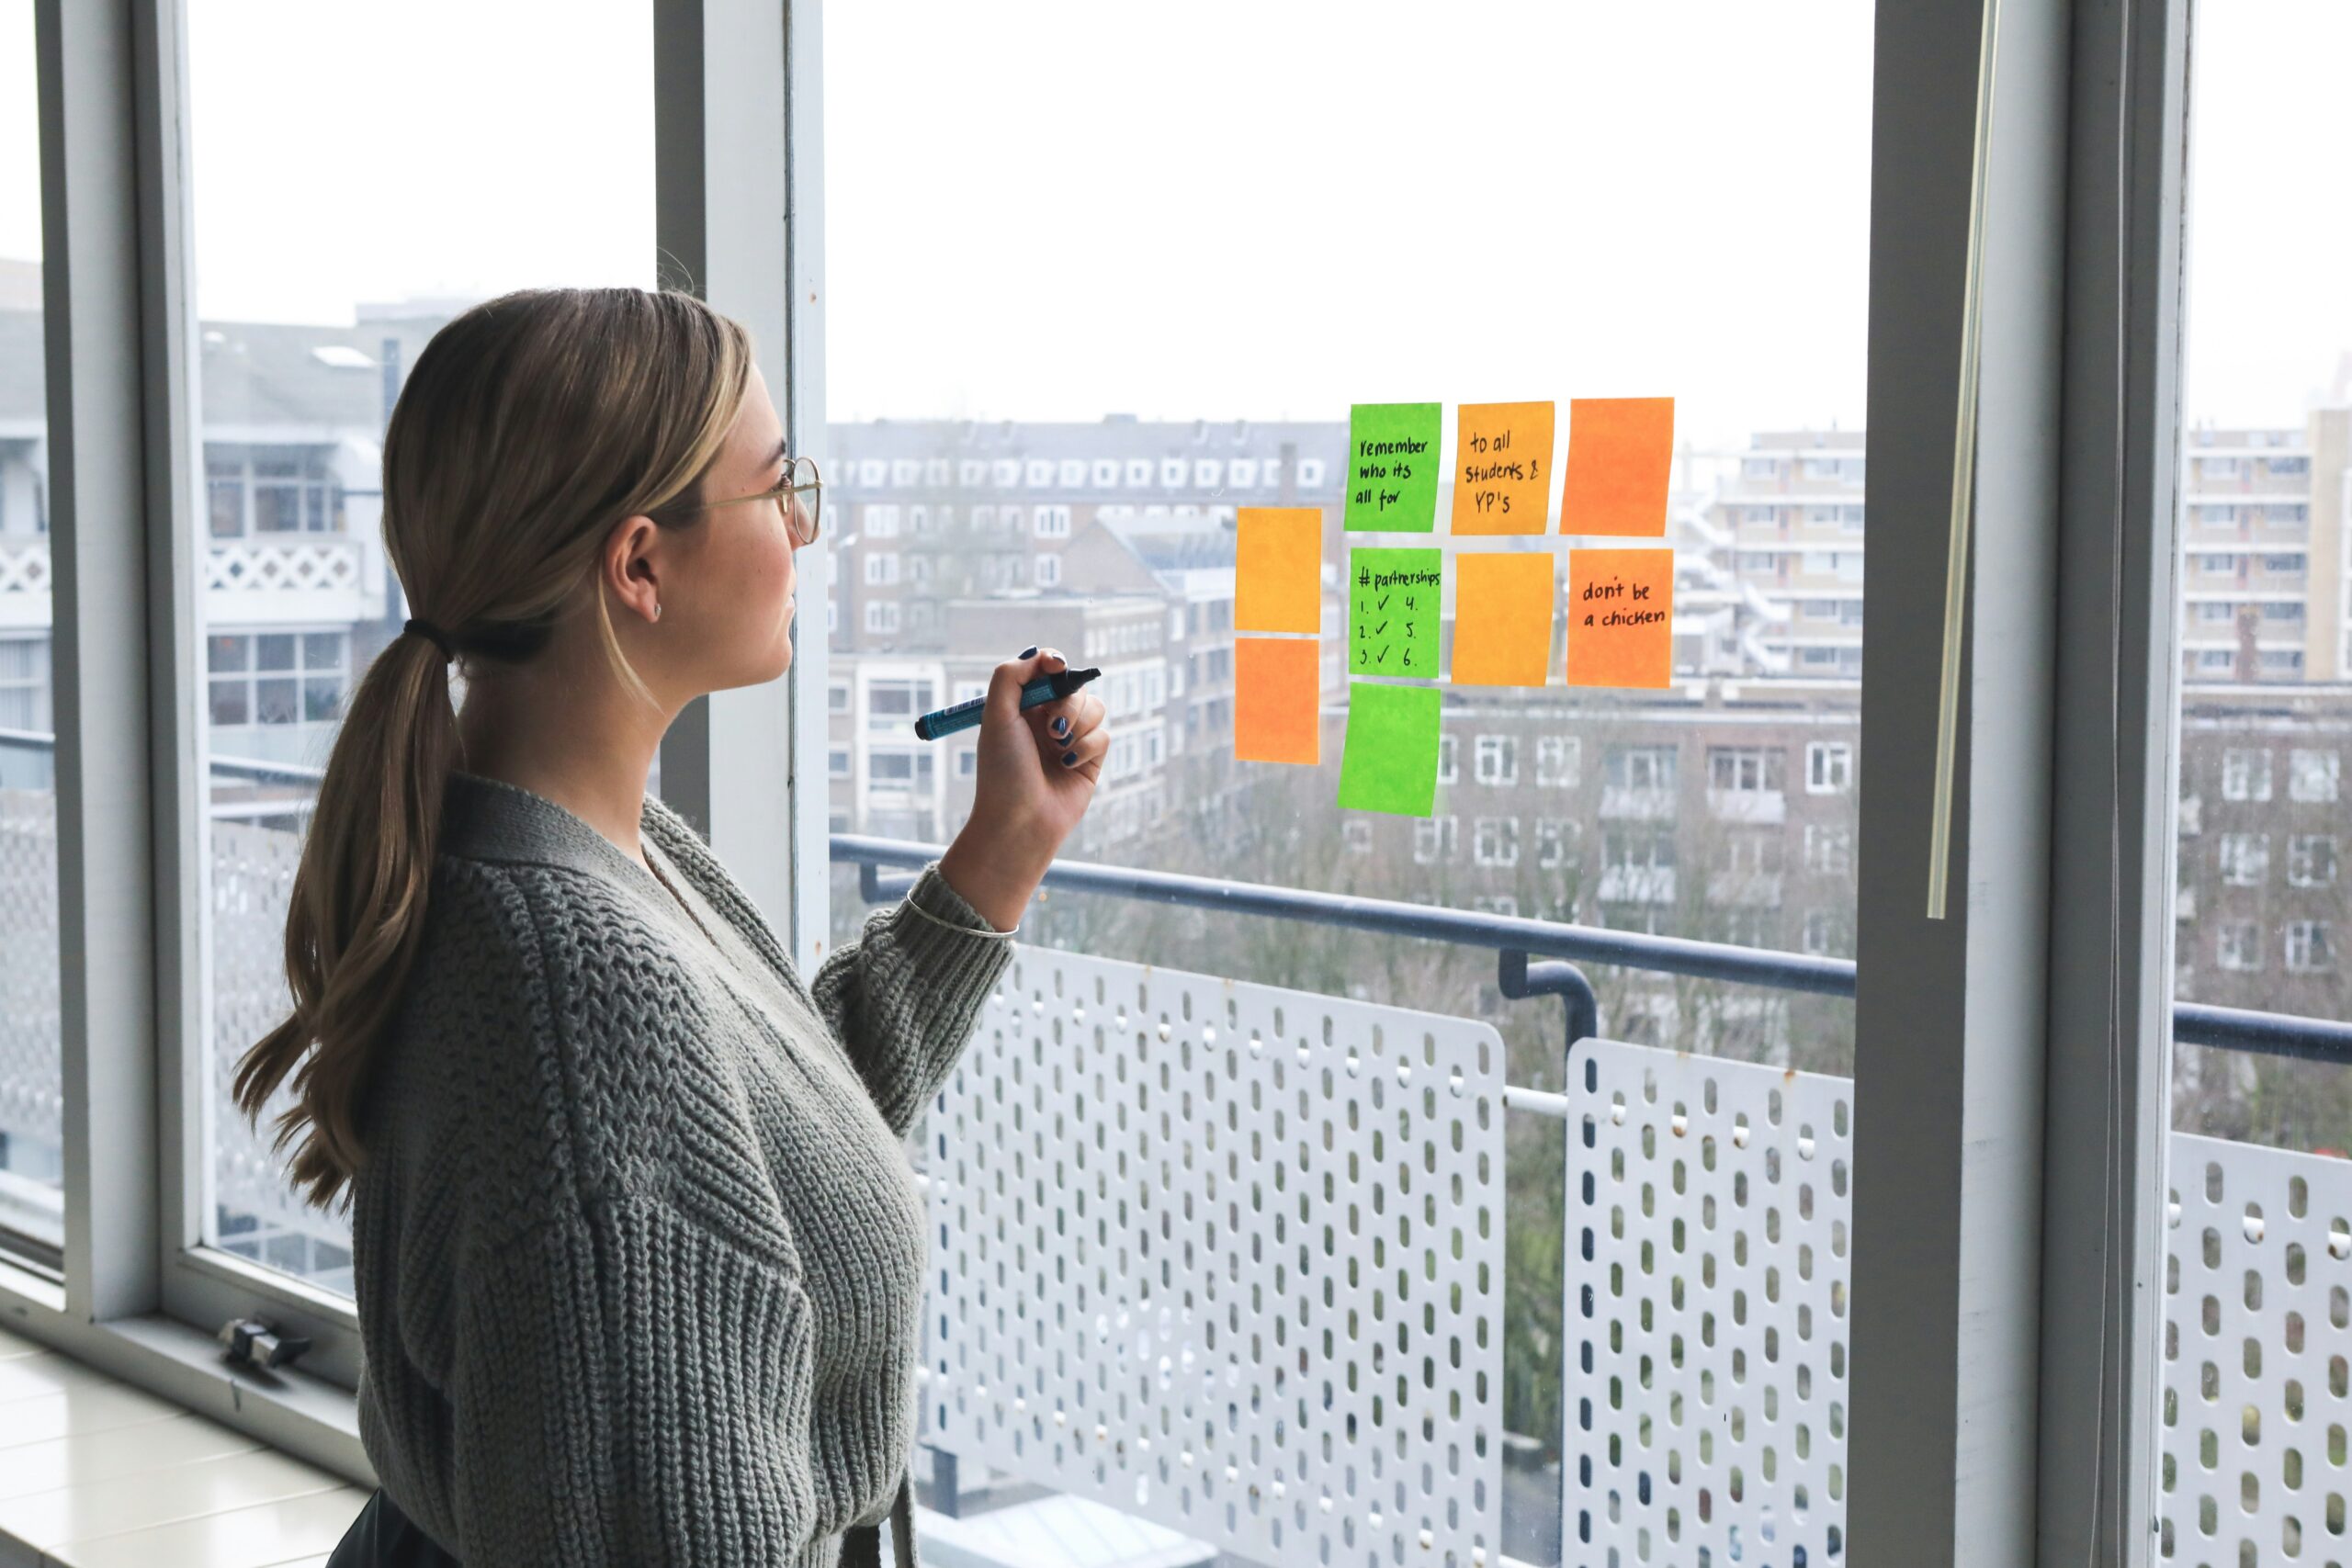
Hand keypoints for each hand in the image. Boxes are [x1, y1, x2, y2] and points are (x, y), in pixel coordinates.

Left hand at [937, 647, 1105, 929]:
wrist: (1020, 821)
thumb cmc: (1003, 771)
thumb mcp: (995, 715)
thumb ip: (1011, 675)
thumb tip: (1044, 656)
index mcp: (1021, 706)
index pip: (1046, 670)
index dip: (1054, 663)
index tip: (1055, 667)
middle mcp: (1045, 720)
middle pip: (1075, 686)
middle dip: (1067, 702)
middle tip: (1052, 727)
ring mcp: (1069, 739)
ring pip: (1095, 707)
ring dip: (1078, 724)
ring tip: (1059, 747)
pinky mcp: (1090, 760)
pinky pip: (1104, 735)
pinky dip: (1087, 746)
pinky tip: (1069, 765)